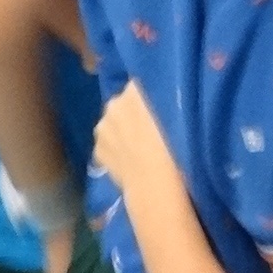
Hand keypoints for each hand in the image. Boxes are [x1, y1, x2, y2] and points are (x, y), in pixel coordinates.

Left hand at [93, 80, 181, 201]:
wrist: (155, 186)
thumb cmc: (175, 150)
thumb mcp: (175, 117)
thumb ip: (161, 102)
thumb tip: (158, 99)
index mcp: (134, 90)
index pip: (140, 86)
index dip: (149, 99)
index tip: (158, 112)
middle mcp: (114, 103)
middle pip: (123, 103)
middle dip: (132, 113)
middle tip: (149, 131)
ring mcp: (102, 128)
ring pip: (112, 124)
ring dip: (121, 131)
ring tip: (138, 147)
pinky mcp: (97, 150)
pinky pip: (107, 144)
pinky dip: (115, 149)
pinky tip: (129, 161)